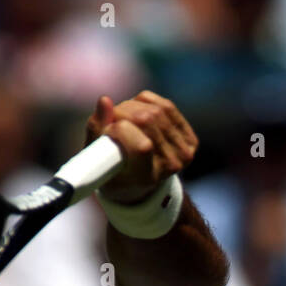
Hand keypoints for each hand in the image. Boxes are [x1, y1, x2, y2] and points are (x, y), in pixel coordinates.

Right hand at [85, 90, 197, 204]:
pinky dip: (146, 102)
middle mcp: (169, 167)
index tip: (108, 131)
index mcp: (146, 178)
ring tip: (122, 119)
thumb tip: (105, 100)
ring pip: (156, 110)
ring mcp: (183, 154)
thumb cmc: (112, 172)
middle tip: (112, 122)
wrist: (139, 185)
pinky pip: (166, 106)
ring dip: (133, 106)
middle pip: (146, 120)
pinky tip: (137, 112)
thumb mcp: (95, 160)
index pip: (142, 146)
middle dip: (122, 113)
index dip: (121, 130)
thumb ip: (96, 131)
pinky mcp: (190, 141)